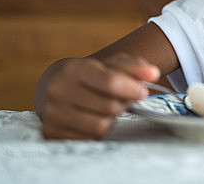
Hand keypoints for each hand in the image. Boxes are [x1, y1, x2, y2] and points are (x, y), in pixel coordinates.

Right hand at [37, 53, 159, 139]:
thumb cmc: (87, 75)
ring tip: (107, 108)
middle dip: (122, 103)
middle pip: (110, 106)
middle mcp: (60, 91)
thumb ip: (133, 67)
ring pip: (101, 125)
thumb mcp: (108, 64)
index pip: (110, 82)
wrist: (50, 86)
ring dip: (111, 118)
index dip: (132, 89)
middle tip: (121, 98)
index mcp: (75, 69)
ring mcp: (54, 114)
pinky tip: (93, 118)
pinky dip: (98, 130)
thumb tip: (153, 74)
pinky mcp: (52, 133)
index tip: (143, 92)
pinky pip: (89, 138)